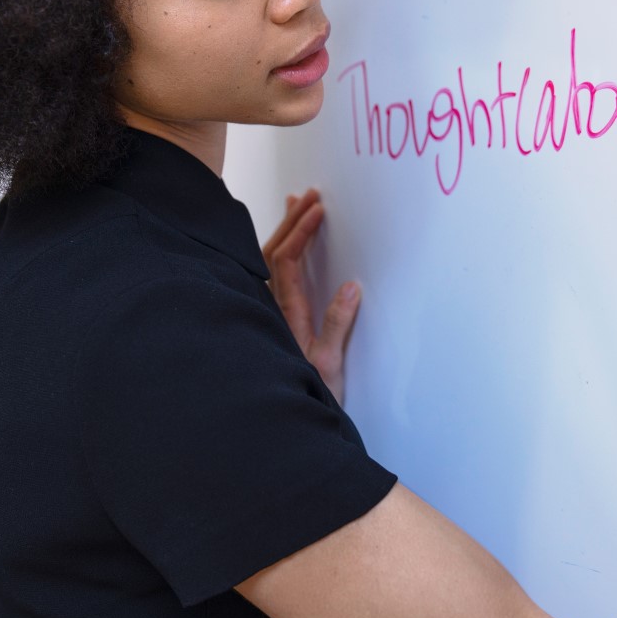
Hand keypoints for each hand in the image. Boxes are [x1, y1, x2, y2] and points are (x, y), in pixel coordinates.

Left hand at [262, 189, 361, 404]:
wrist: (281, 422)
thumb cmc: (306, 395)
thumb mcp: (329, 365)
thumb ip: (338, 325)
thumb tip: (351, 286)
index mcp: (284, 315)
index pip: (286, 261)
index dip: (300, 231)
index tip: (318, 209)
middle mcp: (269, 309)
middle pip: (272, 253)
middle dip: (292, 221)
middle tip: (311, 195)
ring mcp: (267, 313)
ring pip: (265, 262)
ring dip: (282, 231)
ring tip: (295, 204)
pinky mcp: (271, 319)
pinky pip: (267, 274)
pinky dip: (278, 250)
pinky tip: (283, 243)